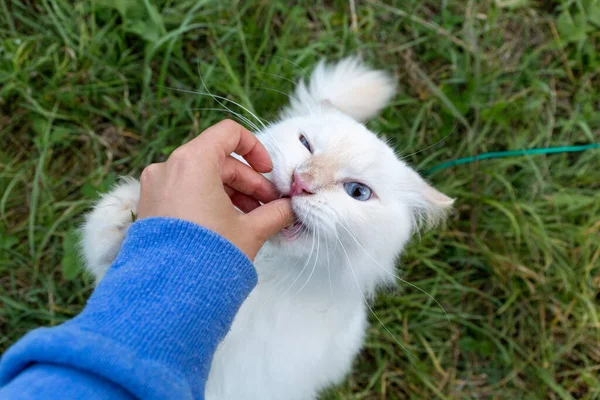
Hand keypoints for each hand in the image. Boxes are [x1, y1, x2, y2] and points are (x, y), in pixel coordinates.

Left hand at [136, 120, 292, 259]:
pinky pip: (185, 192)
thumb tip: (290, 208)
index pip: (229, 134)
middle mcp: (168, 167)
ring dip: (230, 193)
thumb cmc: (209, 255)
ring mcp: (155, 187)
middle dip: (247, 181)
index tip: (268, 172)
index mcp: (192, 161)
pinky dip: (208, 200)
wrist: (169, 295)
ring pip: (201, 177)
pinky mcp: (150, 207)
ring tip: (251, 219)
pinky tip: (227, 225)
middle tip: (268, 205)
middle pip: (218, 159)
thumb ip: (275, 212)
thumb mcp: (250, 230)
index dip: (255, 149)